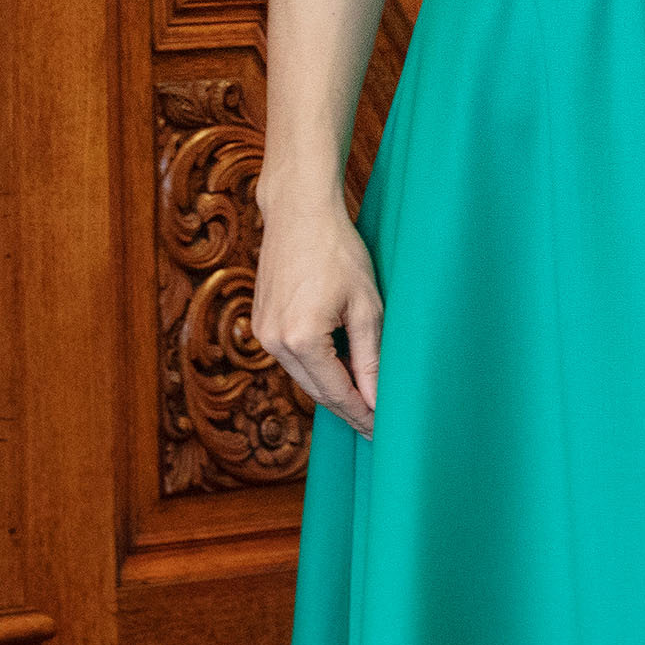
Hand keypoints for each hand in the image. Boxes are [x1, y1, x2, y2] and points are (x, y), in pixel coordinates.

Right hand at [251, 185, 383, 436]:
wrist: (298, 211)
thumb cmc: (338, 251)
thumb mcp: (367, 307)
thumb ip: (371, 359)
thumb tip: (378, 400)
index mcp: (302, 339)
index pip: (338, 394)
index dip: (363, 416)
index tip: (384, 433)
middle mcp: (274, 341)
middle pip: (316, 391)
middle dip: (348, 408)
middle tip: (377, 424)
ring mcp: (262, 331)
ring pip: (302, 376)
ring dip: (330, 388)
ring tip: (362, 399)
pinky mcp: (259, 321)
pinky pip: (291, 357)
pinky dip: (315, 367)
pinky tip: (338, 369)